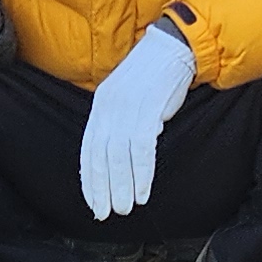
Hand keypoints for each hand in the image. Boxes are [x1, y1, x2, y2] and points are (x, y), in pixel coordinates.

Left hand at [78, 22, 197, 216]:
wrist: (173, 48)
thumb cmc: (152, 77)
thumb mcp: (125, 98)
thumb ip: (116, 124)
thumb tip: (113, 160)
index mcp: (100, 104)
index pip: (88, 148)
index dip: (90, 179)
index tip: (93, 203)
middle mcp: (109, 105)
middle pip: (101, 155)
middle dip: (103, 188)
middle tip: (107, 213)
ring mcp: (128, 105)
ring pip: (119, 155)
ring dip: (122, 185)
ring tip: (125, 207)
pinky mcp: (149, 106)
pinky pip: (141, 147)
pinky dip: (141, 172)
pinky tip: (143, 190)